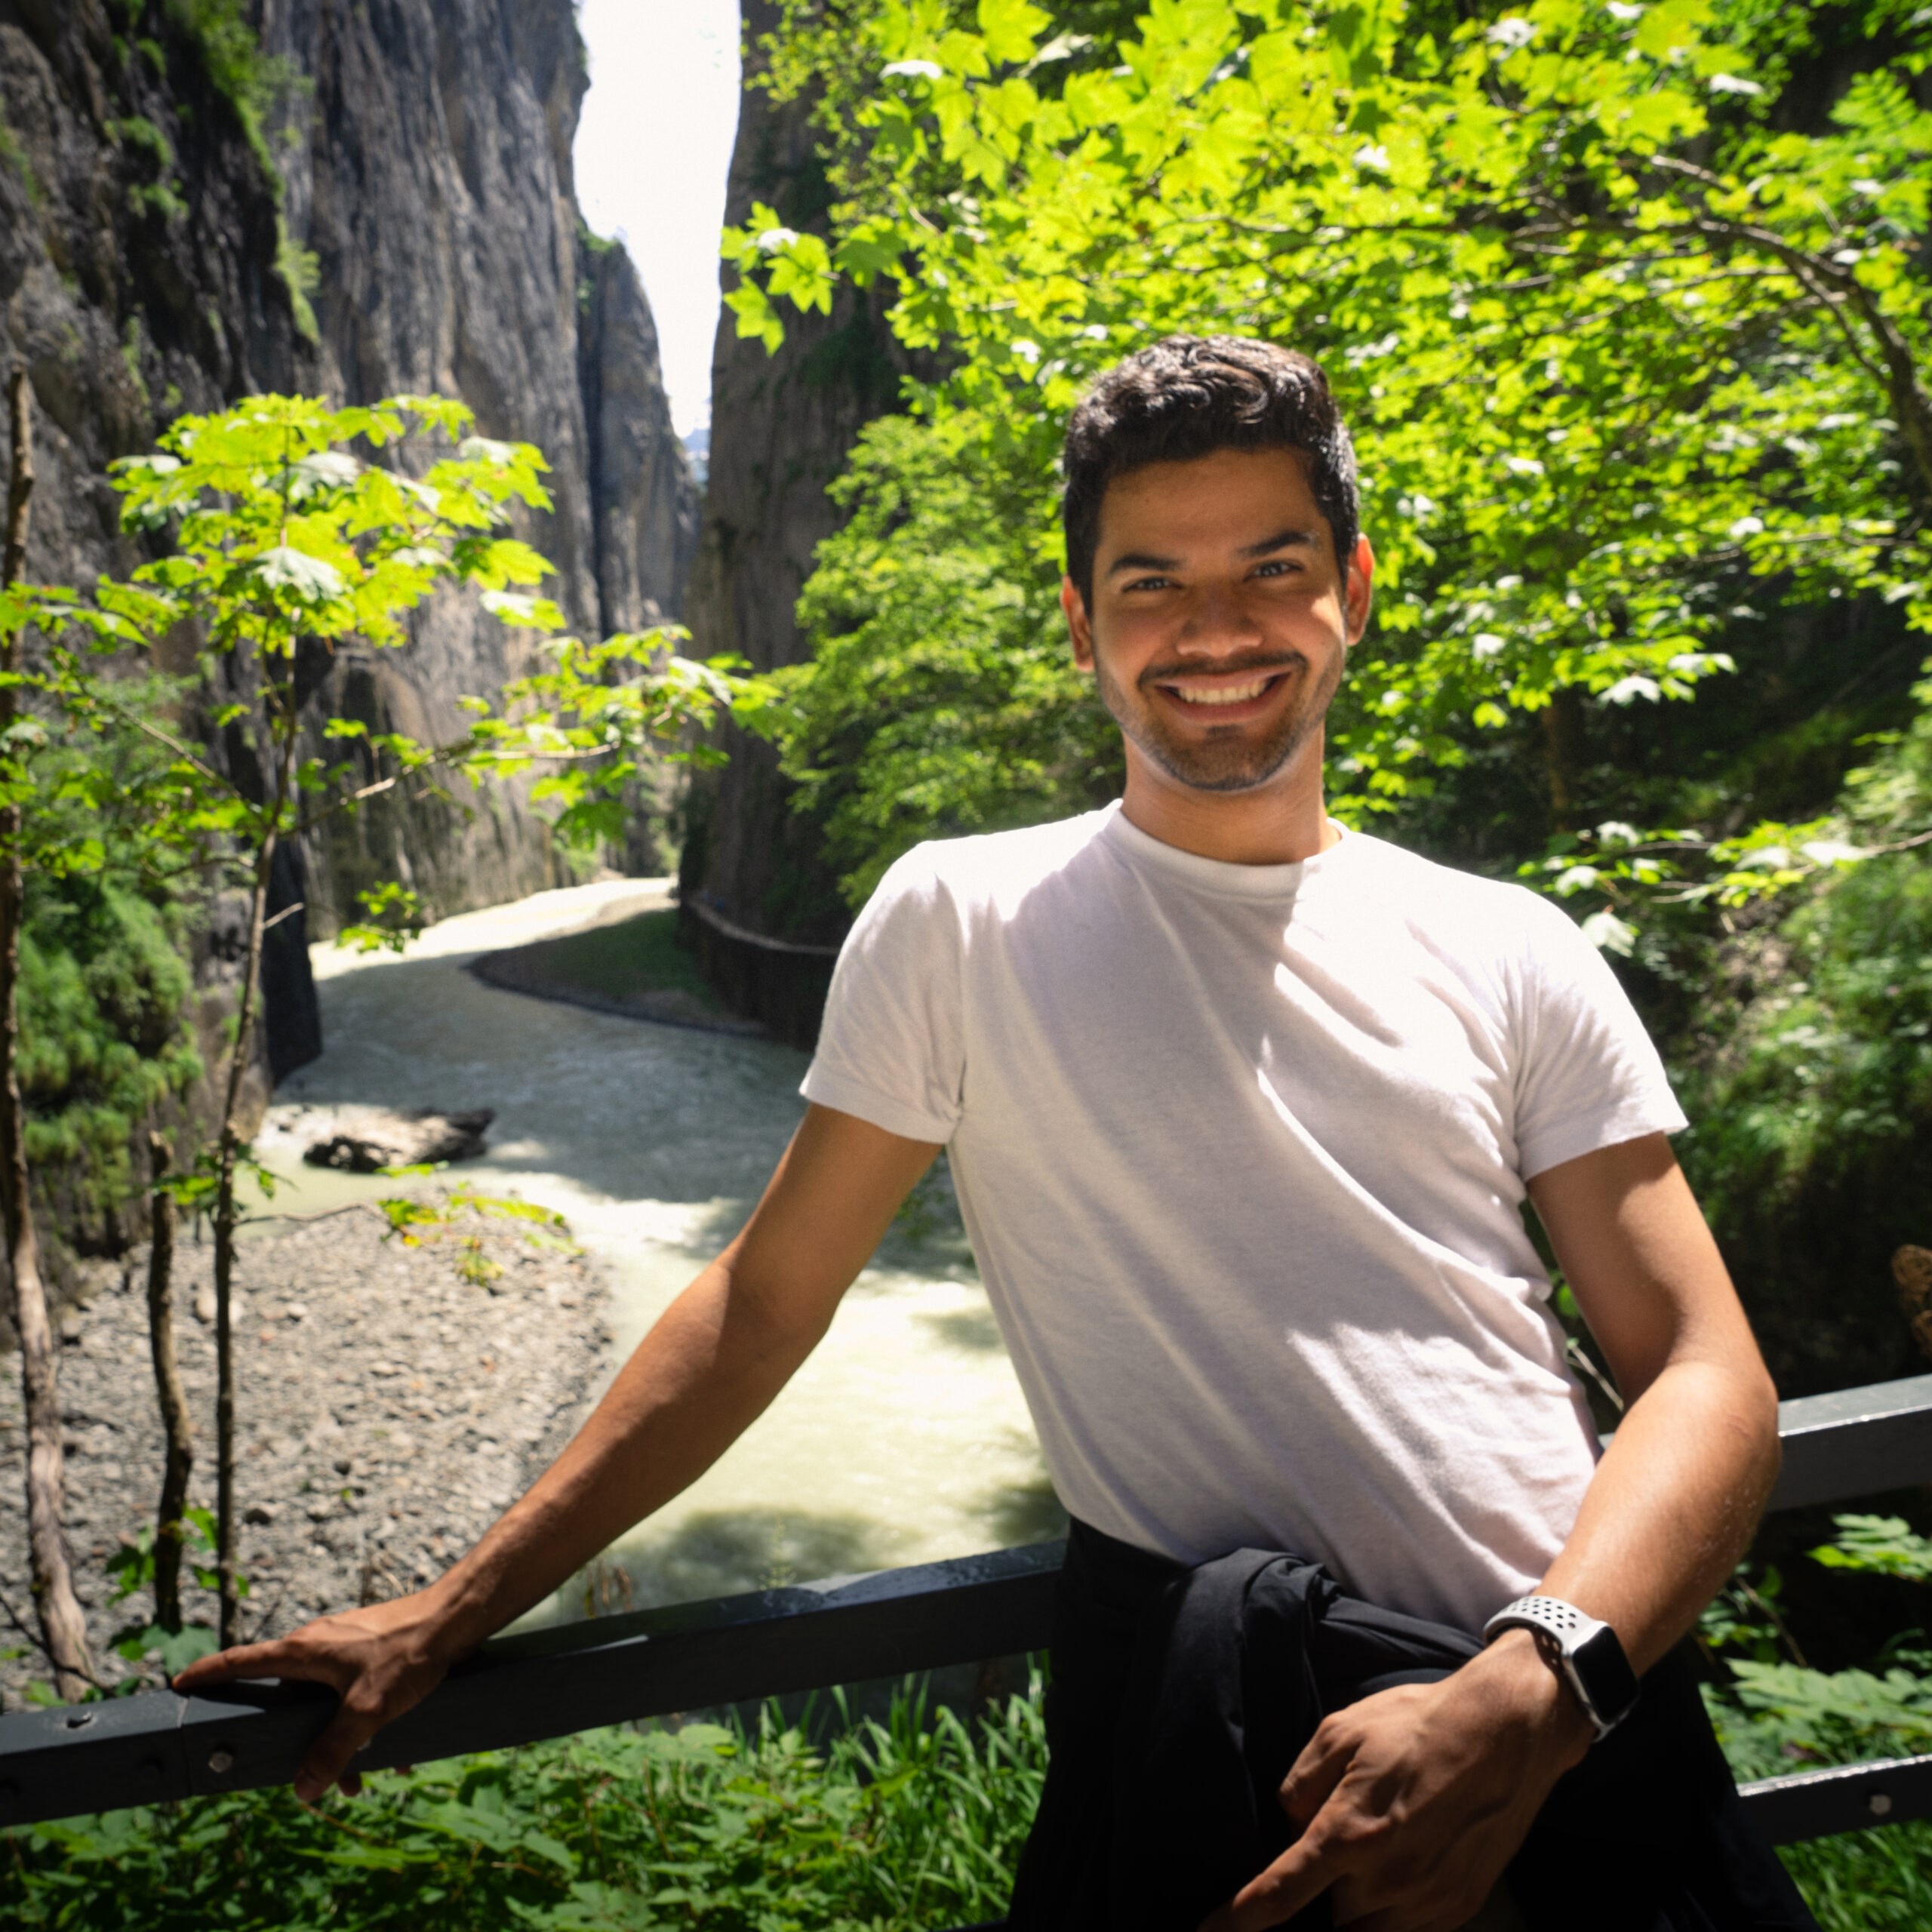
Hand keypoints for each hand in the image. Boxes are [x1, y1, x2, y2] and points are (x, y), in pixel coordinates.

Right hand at [171, 1588, 462, 1801]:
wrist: (458, 1618)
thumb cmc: (410, 1652)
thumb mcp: (368, 1711)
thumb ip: (332, 1751)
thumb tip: (303, 1790)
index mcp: (304, 1651)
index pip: (243, 1662)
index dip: (210, 1675)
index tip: (181, 1684)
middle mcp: (319, 1643)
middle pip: (287, 1697)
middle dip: (297, 1742)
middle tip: (307, 1777)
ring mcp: (346, 1645)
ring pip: (325, 1701)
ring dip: (339, 1741)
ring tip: (363, 1780)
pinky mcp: (371, 1650)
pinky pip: (353, 1693)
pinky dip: (365, 1723)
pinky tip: (395, 1752)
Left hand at [1197, 1632, 1591, 1931]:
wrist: (1503, 1734)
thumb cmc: (1417, 1725)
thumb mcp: (1340, 1732)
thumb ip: (1301, 1785)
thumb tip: (1290, 1826)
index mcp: (1348, 1834)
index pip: (1280, 1895)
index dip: (1239, 1922)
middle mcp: (1386, 1880)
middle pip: (1330, 1919)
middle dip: (1325, 1890)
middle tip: (1341, 1845)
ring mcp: (1427, 1900)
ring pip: (1368, 1931)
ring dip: (1358, 1905)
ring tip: (1377, 1850)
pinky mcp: (1458, 1907)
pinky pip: (1409, 1929)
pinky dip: (1395, 1911)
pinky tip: (1405, 1864)